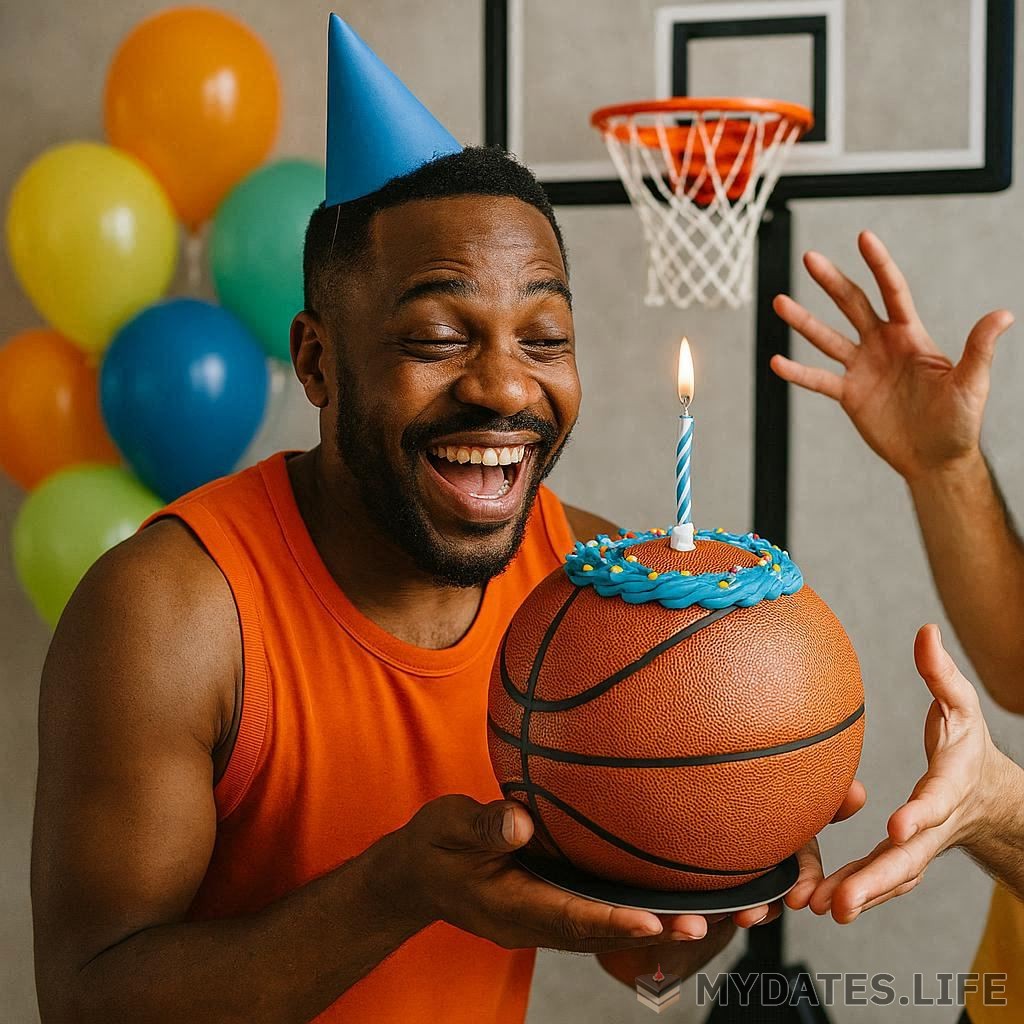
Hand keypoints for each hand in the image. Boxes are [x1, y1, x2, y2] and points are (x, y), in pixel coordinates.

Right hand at [396, 794, 712, 952]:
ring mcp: (541, 917)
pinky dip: (627, 910)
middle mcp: (532, 921)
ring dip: (647, 925)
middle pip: (597, 934)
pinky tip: (661, 895)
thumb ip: (482, 825)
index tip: (653, 921)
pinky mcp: (547, 905)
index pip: (567, 917)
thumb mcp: (447, 827)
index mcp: (509, 906)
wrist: (416, 874)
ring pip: (600, 928)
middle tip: (700, 925)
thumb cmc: (433, 847)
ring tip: (701, 917)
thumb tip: (521, 821)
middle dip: (648, 932)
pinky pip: (592, 914)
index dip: (611, 921)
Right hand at [770, 230, 1013, 481]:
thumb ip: (979, 348)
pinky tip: (776, 362)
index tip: (864, 237)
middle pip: (852, 305)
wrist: (936, 458)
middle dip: (832, 280)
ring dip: (803, 320)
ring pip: (827, 338)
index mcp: (910, 335)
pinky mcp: (849, 394)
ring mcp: (862, 368)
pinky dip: (797, 372)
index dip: (879, 264)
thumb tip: (1003, 315)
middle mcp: (882, 345)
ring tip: (780, 301)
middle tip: (810, 257)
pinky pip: (818, 380)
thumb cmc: (960, 420)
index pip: (892, 292)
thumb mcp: (971, 383)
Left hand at [807, 625, 1002, 922]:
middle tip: (842, 901)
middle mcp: (933, 825)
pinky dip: (849, 892)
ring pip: (889, 879)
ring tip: (818, 908)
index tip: (898, 825)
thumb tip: (926, 629)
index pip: (936, 802)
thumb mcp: (961, 707)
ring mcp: (917, 848)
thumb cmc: (967, 745)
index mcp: (950, 786)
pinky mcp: (899, 858)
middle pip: (907, 859)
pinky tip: (812, 902)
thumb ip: (942, 675)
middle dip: (875, 881)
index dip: (919, 815)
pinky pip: (876, 880)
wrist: (989, 798)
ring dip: (856, 895)